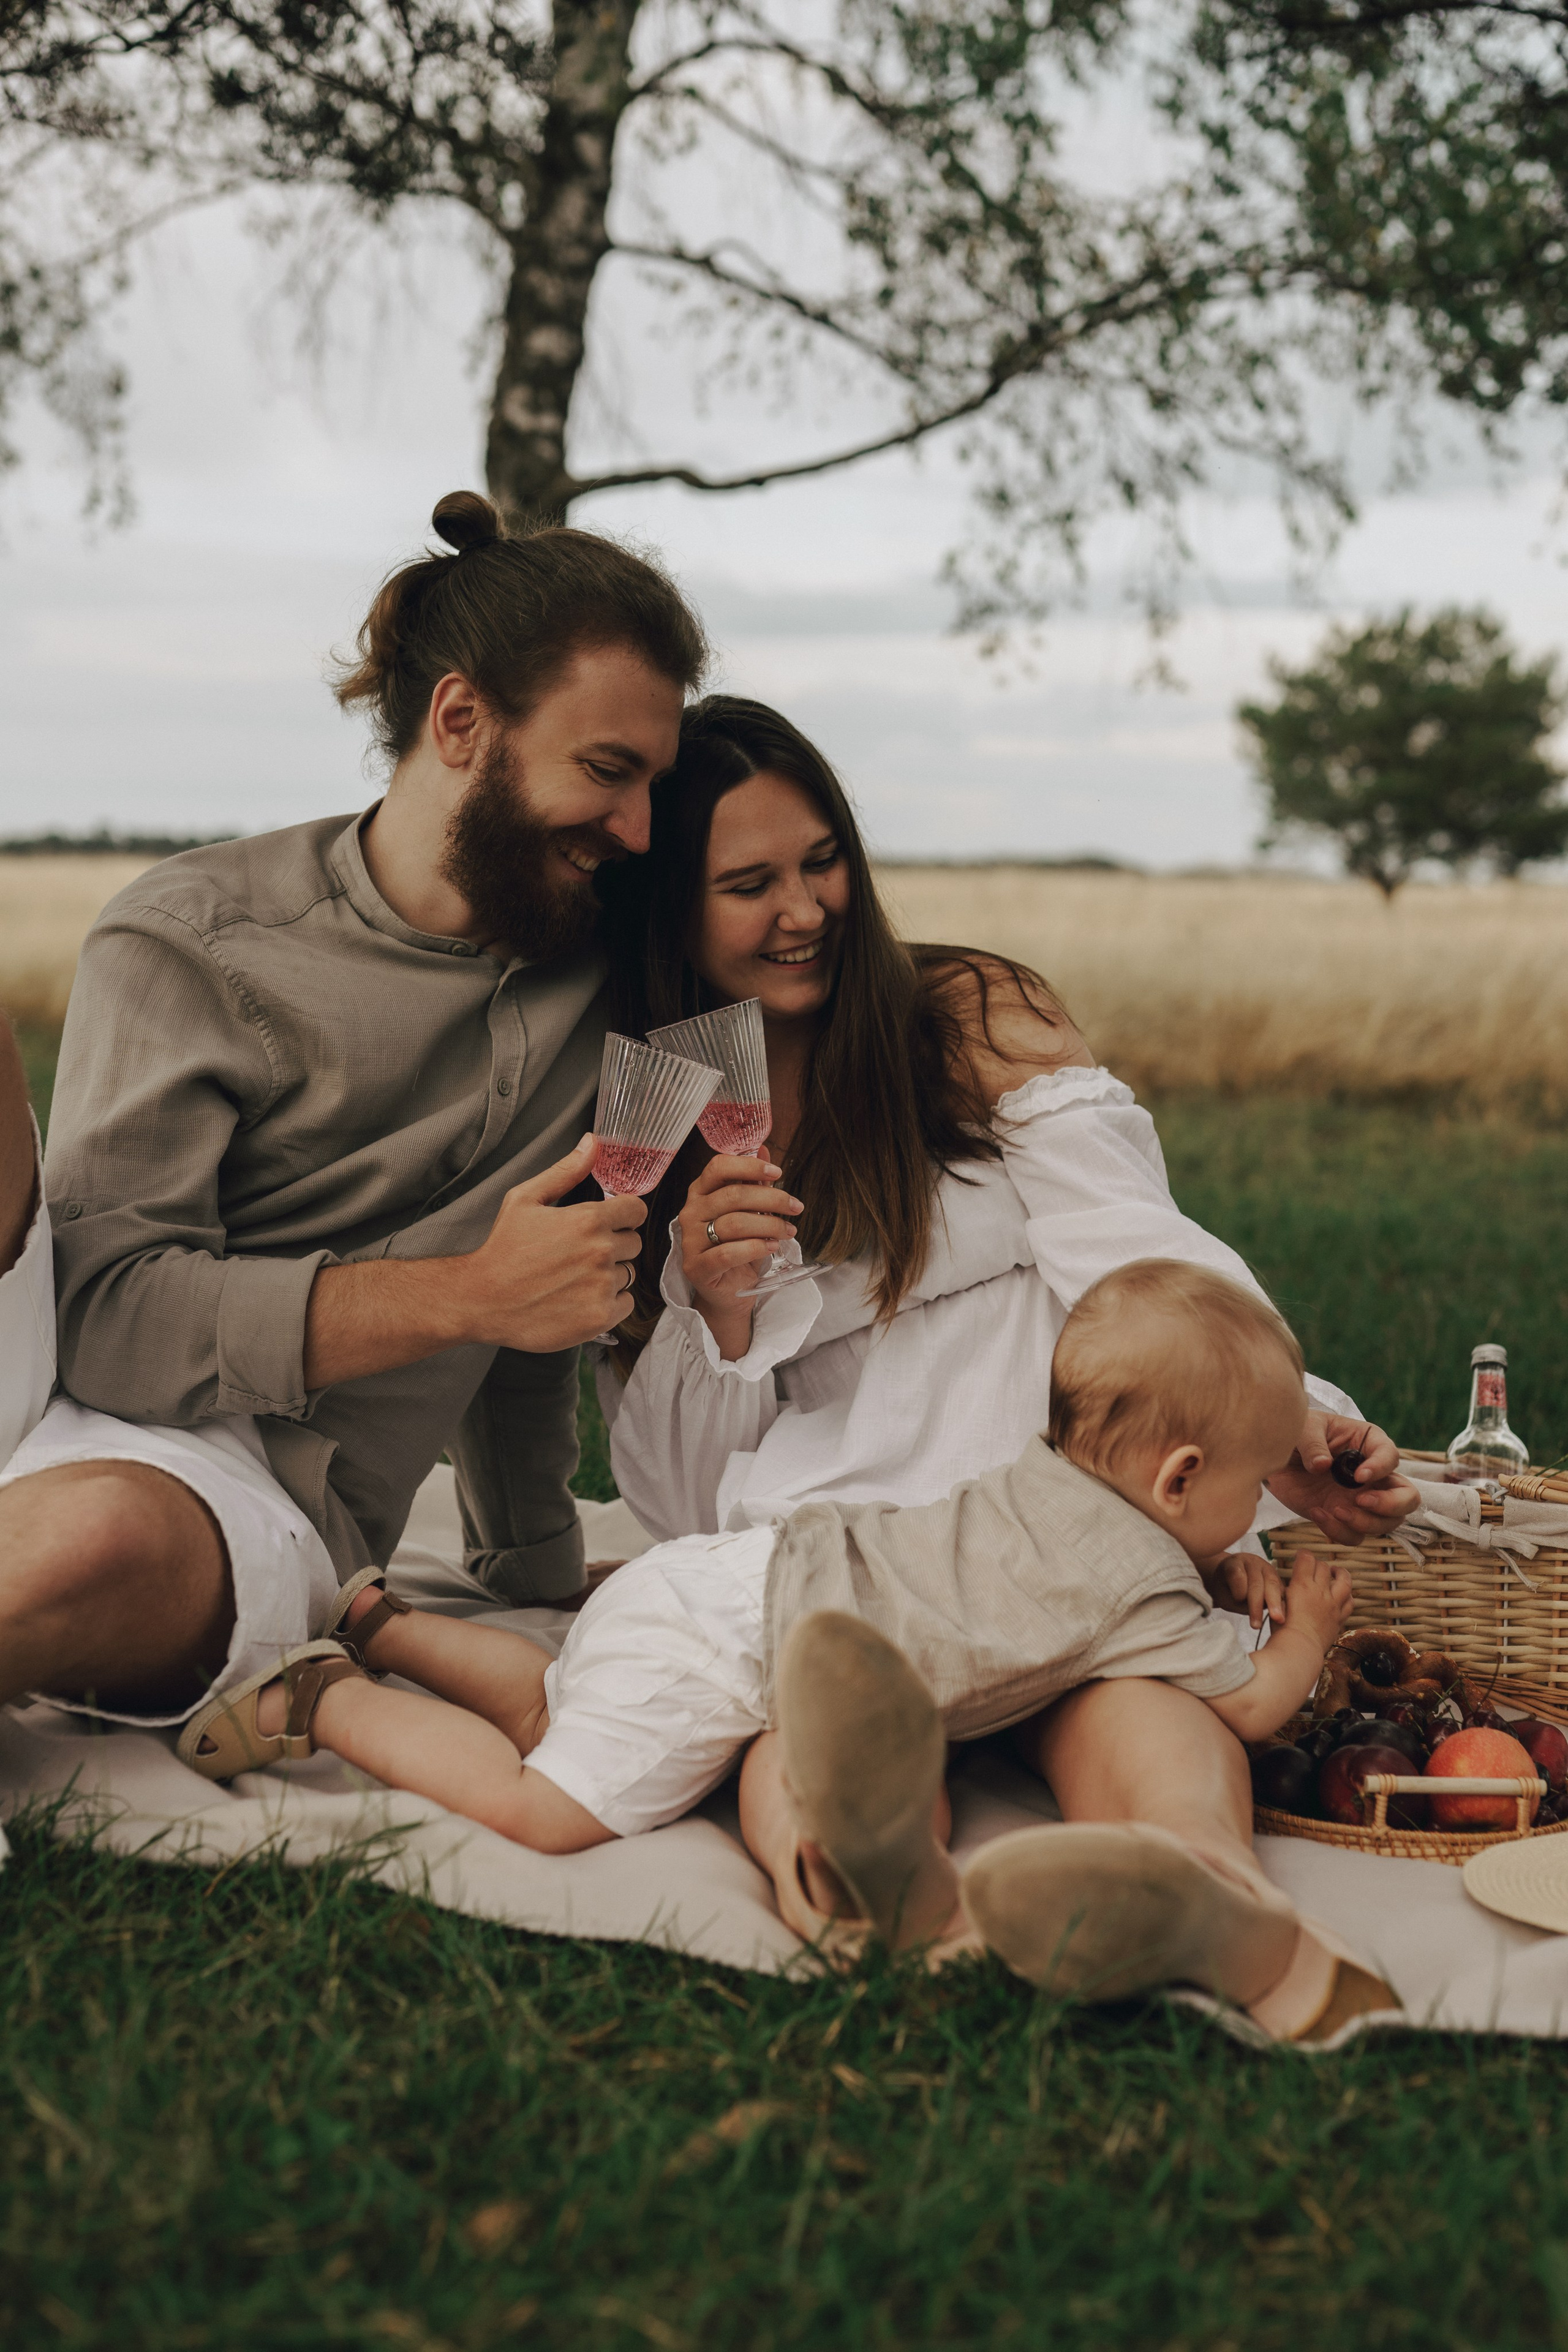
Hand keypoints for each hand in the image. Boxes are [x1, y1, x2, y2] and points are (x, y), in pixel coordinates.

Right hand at [462, 1134, 646, 1351]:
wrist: (481, 1300)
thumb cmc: (502, 1249)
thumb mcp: (525, 1199)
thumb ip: (565, 1171)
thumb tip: (592, 1143)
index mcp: (589, 1220)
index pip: (636, 1210)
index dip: (622, 1216)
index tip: (608, 1224)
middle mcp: (601, 1252)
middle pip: (634, 1243)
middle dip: (612, 1245)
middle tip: (579, 1254)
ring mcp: (602, 1286)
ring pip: (627, 1274)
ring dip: (609, 1275)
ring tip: (574, 1278)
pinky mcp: (599, 1317)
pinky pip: (625, 1303)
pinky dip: (608, 1303)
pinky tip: (579, 1299)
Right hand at [678, 1153, 802, 1319]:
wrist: (727, 1290)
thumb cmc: (738, 1247)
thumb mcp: (749, 1212)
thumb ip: (753, 1182)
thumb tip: (764, 1149)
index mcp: (700, 1193)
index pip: (718, 1167)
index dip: (749, 1166)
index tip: (778, 1173)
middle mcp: (690, 1213)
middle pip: (732, 1195)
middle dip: (771, 1199)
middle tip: (795, 1207)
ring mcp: (690, 1241)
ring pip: (733, 1224)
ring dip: (769, 1225)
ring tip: (788, 1231)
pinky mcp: (696, 1268)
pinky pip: (728, 1253)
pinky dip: (755, 1248)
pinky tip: (771, 1247)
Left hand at [1202, 1549, 1285, 1630]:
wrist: (1233, 1580)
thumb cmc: (1226, 1588)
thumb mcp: (1222, 1592)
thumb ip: (1233, 1598)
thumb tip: (1250, 1605)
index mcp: (1234, 1562)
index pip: (1237, 1573)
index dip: (1239, 1587)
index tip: (1238, 1599)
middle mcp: (1253, 1563)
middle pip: (1256, 1582)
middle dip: (1257, 1603)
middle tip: (1257, 1622)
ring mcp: (1267, 1569)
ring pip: (1273, 1585)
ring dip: (1275, 1604)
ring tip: (1277, 1620)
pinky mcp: (1278, 1580)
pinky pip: (1282, 1592)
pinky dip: (1283, 1606)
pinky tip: (1283, 1618)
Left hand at [1267, 1411, 1417, 1543]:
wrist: (1277, 1459)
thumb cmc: (1297, 1434)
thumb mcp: (1303, 1428)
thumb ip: (1313, 1443)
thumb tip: (1322, 1465)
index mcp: (1369, 1444)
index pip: (1391, 1457)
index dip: (1381, 1469)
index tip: (1359, 1477)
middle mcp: (1374, 1475)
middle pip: (1408, 1497)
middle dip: (1391, 1505)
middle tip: (1361, 1501)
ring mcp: (1363, 1500)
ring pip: (1387, 1523)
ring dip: (1365, 1523)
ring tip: (1335, 1510)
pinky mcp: (1346, 1518)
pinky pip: (1355, 1536)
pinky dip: (1338, 1532)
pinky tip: (1317, 1513)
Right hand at [1279, 1548, 1353, 1652]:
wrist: (1299, 1649)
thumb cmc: (1283, 1628)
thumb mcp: (1277, 1603)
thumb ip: (1286, 1591)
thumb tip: (1290, 1585)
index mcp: (1302, 1585)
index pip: (1307, 1558)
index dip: (1303, 1554)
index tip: (1300, 1555)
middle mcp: (1320, 1591)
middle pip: (1324, 1567)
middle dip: (1318, 1564)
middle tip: (1313, 1567)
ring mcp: (1333, 1604)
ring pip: (1344, 1581)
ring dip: (1341, 1573)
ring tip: (1336, 1571)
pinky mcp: (1339, 1618)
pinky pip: (1350, 1602)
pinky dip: (1348, 1596)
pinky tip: (1344, 1595)